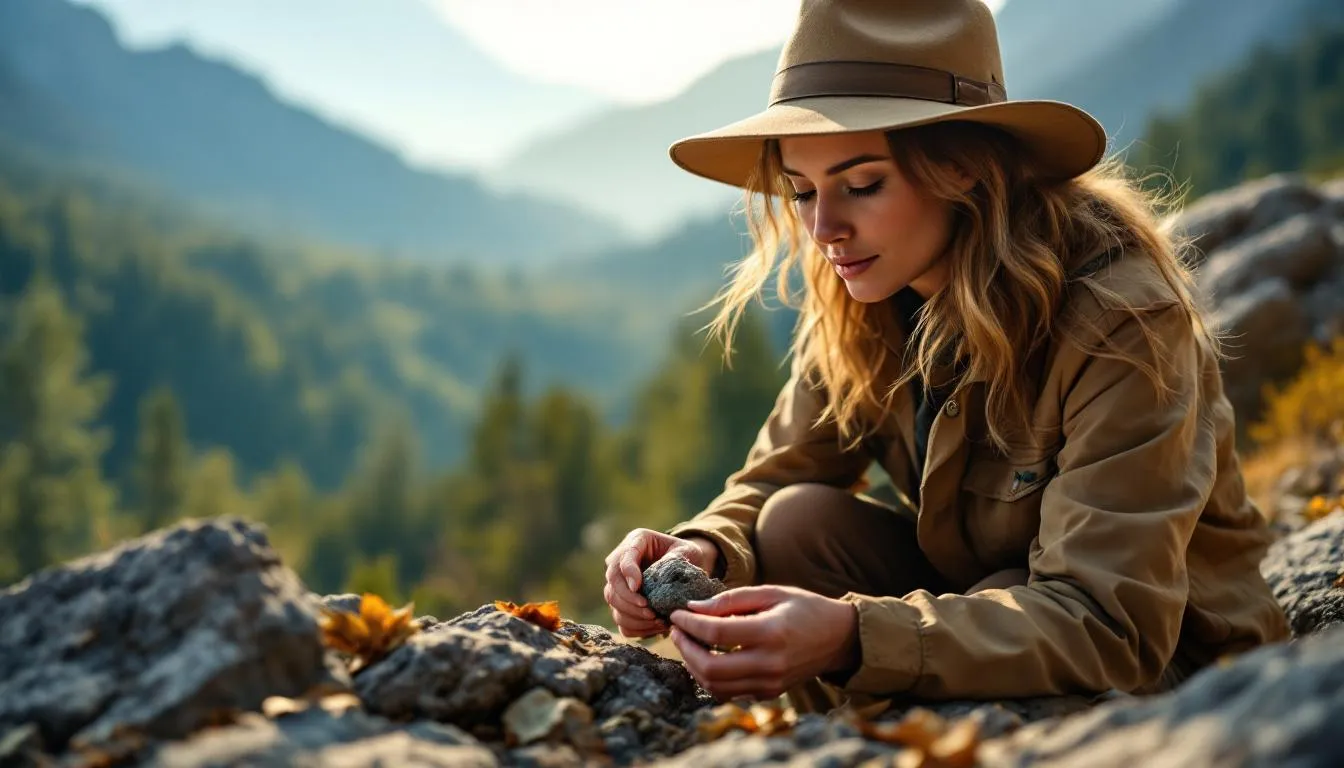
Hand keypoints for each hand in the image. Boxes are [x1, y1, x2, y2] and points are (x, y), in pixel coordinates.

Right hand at [603, 528, 716, 637]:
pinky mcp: (624, 604)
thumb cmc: (686, 555)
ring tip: (657, 620)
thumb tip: (661, 577)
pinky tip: (656, 626)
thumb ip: (675, 559)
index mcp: (635, 541)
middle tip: (650, 610)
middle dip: (629, 601)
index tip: (637, 587)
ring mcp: (620, 585)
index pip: (623, 558)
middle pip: (612, 584)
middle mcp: (621, 562)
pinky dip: (637, 627)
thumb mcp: (687, 551)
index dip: (627, 573)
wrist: (686, 568)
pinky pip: (622, 621)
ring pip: (614, 603)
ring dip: (634, 616)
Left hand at [669, 585, 858, 701]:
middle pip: (710, 667)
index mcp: (770, 632)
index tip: (677, 613)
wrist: (838, 638)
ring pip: (715, 685)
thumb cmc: (804, 608)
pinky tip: (705, 658)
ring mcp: (769, 683)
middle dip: (685, 648)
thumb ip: (731, 599)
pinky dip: (709, 678)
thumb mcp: (770, 592)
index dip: (689, 624)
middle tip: (676, 630)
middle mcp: (769, 663)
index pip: (716, 634)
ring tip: (687, 643)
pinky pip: (728, 692)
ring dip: (693, 665)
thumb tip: (693, 609)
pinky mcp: (768, 693)